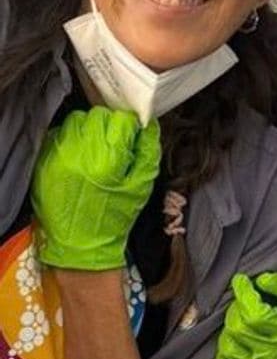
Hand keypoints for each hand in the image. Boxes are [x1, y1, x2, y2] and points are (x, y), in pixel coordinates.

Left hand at [31, 107, 159, 269]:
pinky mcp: (45, 160)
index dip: (130, 126)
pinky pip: (61, 134)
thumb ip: (148, 152)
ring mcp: (58, 155)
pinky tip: (80, 157)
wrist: (81, 242)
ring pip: (77, 121)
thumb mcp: (142, 186)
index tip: (132, 137)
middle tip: (115, 145)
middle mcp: (79, 152)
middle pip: (97, 116)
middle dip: (109, 126)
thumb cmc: (115, 216)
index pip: (120, 120)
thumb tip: (150, 125)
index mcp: (107, 160)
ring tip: (97, 150)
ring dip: (90, 130)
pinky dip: (73, 139)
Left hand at [215, 271, 276, 358]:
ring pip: (227, 348)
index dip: (244, 294)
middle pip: (237, 329)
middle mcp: (272, 354)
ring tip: (243, 327)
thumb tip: (262, 280)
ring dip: (231, 333)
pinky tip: (240, 347)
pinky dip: (226, 357)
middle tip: (245, 307)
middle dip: (236, 311)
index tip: (241, 282)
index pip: (255, 314)